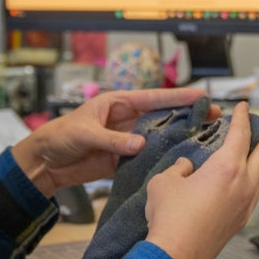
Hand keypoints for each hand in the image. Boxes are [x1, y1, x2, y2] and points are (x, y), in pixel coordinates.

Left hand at [12, 87, 219, 197]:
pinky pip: (147, 158)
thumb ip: (112, 140)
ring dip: (179, 138)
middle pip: (163, 116)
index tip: (201, 95)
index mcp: (118, 103)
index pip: (154, 98)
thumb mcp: (84, 134)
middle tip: (214, 118)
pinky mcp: (124, 160)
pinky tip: (181, 162)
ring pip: (159, 137)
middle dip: (187, 116)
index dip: (178, 97)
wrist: (44, 163)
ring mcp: (128, 140)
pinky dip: (162, 159)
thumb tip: (141, 144)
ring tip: (206, 140)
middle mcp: (127, 119)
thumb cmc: (59, 137)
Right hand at [142, 102, 258, 258]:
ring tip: (231, 161)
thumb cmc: (169, 216)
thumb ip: (178, 168)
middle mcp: (245, 184)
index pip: (243, 133)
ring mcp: (246, 205)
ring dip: (251, 164)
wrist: (176, 258)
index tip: (242, 107)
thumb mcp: (164, 182)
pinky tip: (225, 188)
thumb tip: (187, 167)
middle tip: (247, 132)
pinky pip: (250, 195)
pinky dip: (244, 184)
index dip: (243, 116)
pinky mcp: (241, 222)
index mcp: (227, 167)